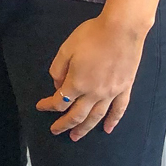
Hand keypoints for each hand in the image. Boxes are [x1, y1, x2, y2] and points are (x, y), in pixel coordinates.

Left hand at [36, 13, 147, 139]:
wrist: (121, 29)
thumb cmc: (92, 35)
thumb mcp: (67, 48)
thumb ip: (58, 69)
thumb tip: (58, 85)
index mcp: (77, 83)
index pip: (59, 101)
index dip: (48, 105)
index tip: (41, 106)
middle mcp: (93, 93)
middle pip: (76, 115)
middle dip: (64, 124)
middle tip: (55, 131)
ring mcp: (111, 93)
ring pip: (96, 117)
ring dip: (84, 128)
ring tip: (76, 137)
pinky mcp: (125, 88)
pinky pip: (119, 110)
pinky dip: (113, 121)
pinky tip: (107, 130)